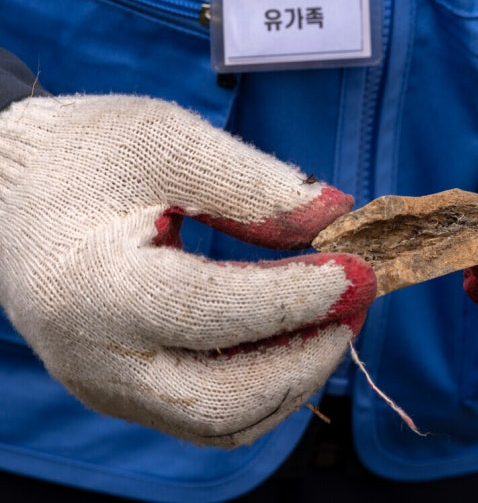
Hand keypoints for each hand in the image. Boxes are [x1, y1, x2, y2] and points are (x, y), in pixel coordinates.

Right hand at [0, 95, 374, 445]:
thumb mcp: (166, 140)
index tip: (355, 268)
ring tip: (336, 321)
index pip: (214, 310)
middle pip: (223, 400)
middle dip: (307, 357)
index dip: (297, 295)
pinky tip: (296, 340)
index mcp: (95, 285)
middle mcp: (95, 357)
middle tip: (357, 305)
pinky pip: (206, 416)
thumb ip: (252, 183)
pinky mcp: (121, 392)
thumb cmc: (88, 155)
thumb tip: (336, 215)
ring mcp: (105, 386)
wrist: (13, 191)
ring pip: (222, 423)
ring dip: (294, 379)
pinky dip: (263, 388)